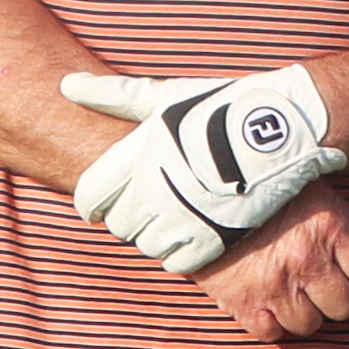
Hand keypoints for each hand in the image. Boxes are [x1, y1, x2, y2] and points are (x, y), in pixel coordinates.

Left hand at [59, 63, 339, 278]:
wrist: (281, 130)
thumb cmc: (221, 108)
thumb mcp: (164, 97)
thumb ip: (113, 95)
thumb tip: (67, 84)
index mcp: (138, 156)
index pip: (90, 196)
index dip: (93, 202)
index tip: (105, 202)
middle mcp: (154, 190)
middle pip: (119, 225)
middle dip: (130, 217)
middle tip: (152, 205)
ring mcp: (183, 218)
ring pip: (147, 245)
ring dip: (157, 235)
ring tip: (178, 216)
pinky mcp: (211, 239)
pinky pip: (177, 263)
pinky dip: (182, 253)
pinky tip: (195, 231)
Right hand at [204, 197, 348, 342]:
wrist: (202, 193)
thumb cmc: (265, 189)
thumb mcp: (316, 191)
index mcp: (328, 231)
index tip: (348, 272)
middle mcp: (306, 262)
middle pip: (344, 306)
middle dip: (335, 298)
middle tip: (320, 286)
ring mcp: (275, 287)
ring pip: (310, 324)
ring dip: (304, 313)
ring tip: (292, 295)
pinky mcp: (243, 304)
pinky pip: (271, 334)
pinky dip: (271, 324)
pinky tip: (267, 306)